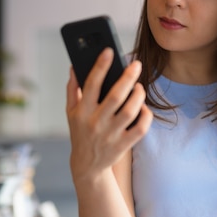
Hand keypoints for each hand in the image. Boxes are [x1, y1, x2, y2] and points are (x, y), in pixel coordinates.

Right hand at [66, 48, 152, 182]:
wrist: (87, 165)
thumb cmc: (80, 132)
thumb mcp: (71, 112)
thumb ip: (72, 89)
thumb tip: (74, 66)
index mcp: (82, 111)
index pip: (91, 84)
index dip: (100, 66)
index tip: (109, 51)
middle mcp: (96, 122)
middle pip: (116, 96)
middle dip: (128, 78)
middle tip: (136, 65)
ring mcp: (110, 135)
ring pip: (130, 111)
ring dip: (138, 95)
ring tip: (139, 86)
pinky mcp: (123, 145)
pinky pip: (140, 129)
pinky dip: (145, 116)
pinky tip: (144, 107)